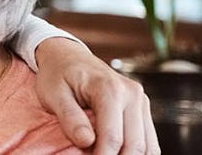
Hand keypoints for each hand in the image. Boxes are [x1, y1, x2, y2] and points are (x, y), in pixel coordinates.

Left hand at [34, 38, 158, 153]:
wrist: (68, 56)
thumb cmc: (57, 75)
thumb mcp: (53, 94)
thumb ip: (70, 117)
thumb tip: (87, 142)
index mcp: (109, 89)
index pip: (112, 136)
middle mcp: (131, 94)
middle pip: (135, 144)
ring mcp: (140, 100)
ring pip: (148, 145)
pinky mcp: (141, 108)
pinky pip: (148, 139)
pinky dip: (138, 152)